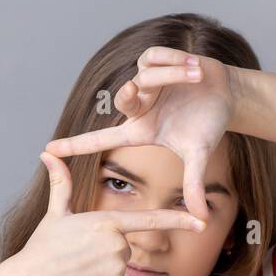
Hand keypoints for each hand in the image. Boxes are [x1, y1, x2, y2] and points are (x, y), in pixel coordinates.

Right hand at [7, 151, 206, 275]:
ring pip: (121, 266)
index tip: (202, 220)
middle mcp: (117, 245)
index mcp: (106, 222)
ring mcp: (117, 270)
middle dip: (106, 250)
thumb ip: (61, 184)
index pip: (149, 219)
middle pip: (125, 245)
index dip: (178, 219)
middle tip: (79, 255)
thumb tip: (48, 153)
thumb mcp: (55, 214)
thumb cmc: (42, 248)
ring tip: (78, 270)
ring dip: (103, 268)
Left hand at [44, 47, 239, 221]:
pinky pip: (156, 57)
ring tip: (196, 77)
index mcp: (141, 129)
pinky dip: (175, 61)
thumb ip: (194, 184)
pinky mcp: (156, 60)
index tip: (48, 150)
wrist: (227, 96)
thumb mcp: (198, 155)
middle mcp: (139, 105)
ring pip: (145, 74)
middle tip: (140, 91)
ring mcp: (146, 82)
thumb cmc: (208, 125)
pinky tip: (195, 68)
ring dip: (174, 75)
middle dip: (130, 94)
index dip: (76, 144)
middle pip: (123, 98)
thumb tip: (202, 218)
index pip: (102, 138)